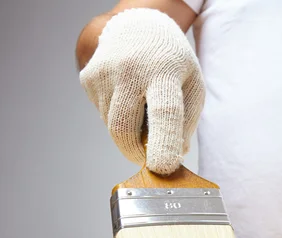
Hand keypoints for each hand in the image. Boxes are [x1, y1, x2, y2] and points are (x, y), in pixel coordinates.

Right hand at [79, 8, 204, 174]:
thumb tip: (176, 155)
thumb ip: (187, 121)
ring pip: (112, 127)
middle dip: (135, 153)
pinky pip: (102, 115)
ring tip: (141, 110)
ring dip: (128, 133)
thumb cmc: (170, 61)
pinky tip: (127, 97)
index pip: (165, 112)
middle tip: (148, 158)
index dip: (163, 143)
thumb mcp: (192, 84)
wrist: (137, 25)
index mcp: (164, 72)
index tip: (162, 168)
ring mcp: (105, 73)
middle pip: (125, 128)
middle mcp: (131, 70)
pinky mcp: (89, 78)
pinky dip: (116, 117)